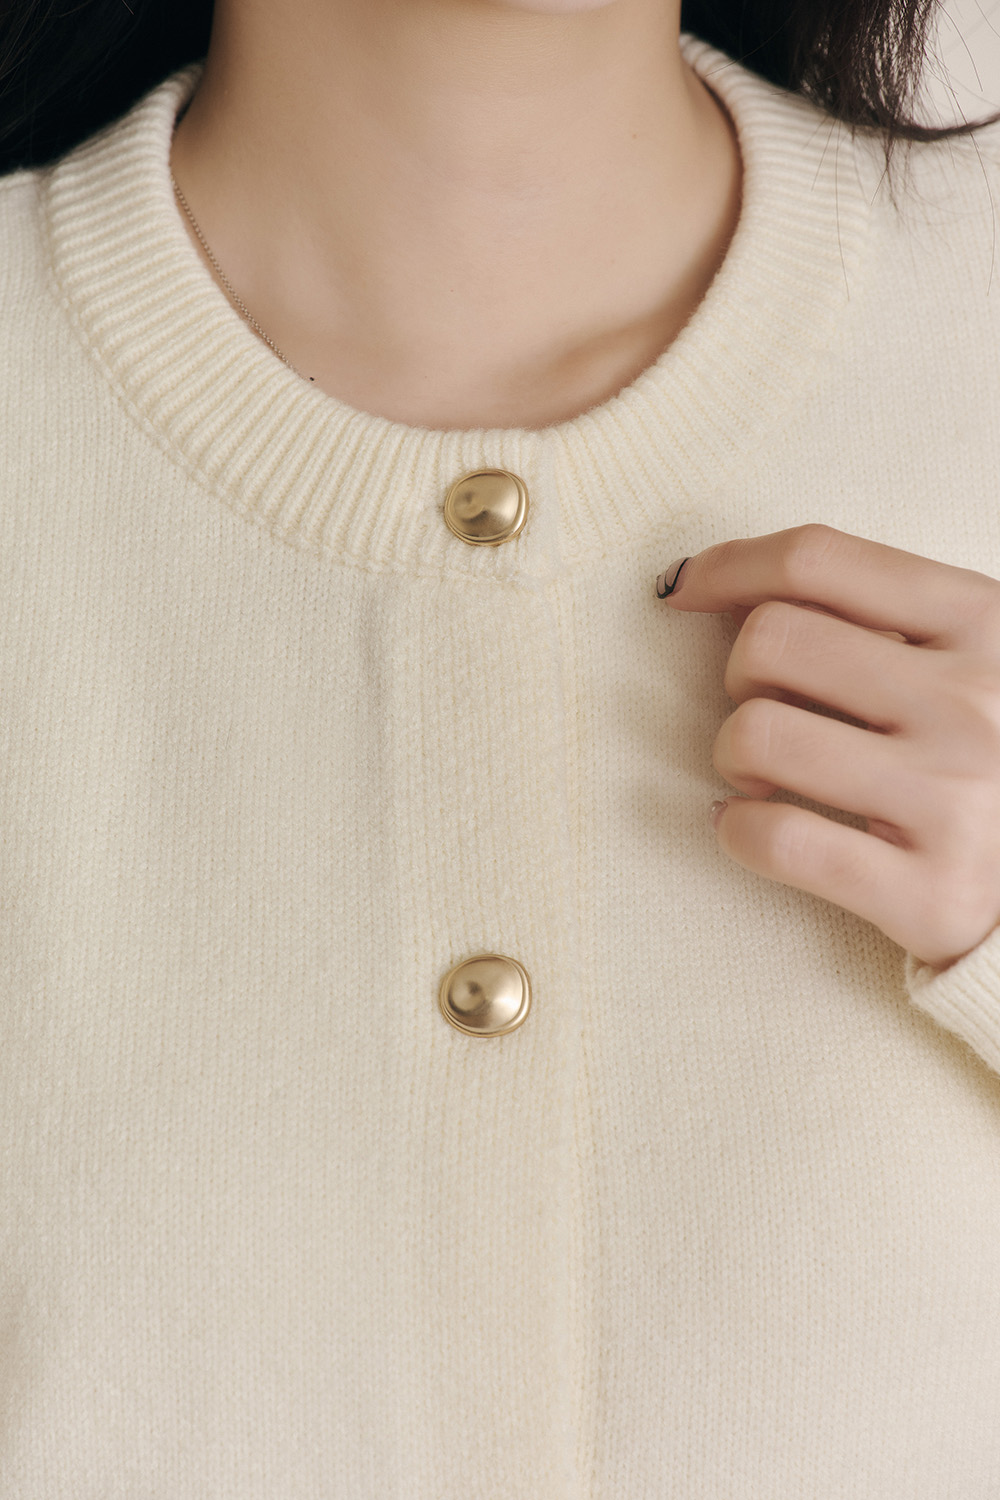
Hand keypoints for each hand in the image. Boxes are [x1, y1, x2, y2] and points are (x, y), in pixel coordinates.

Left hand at [656, 524, 999, 969]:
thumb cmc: (991, 747)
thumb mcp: (970, 654)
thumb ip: (880, 611)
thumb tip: (727, 583)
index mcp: (984, 622)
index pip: (818, 560)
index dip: (729, 566)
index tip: (689, 588)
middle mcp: (973, 702)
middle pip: (771, 641)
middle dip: (739, 675)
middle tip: (766, 709)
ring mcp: (955, 799)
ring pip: (758, 734)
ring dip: (732, 755)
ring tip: (763, 776)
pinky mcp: (931, 893)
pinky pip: (777, 838)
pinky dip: (737, 831)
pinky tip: (752, 827)